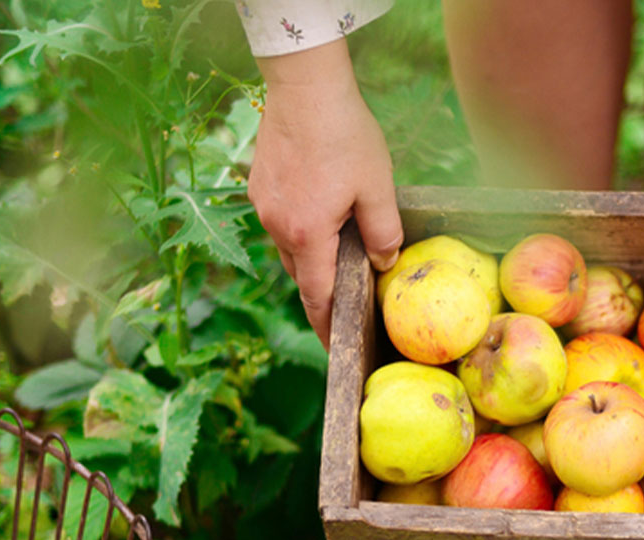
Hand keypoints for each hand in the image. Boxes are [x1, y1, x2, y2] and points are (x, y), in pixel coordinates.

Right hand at [248, 39, 402, 344]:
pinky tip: (321, 215)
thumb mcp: (378, 187)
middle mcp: (277, 225)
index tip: (336, 348)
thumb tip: (385, 262)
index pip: (318, 297)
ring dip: (312, 258)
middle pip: (302, 275)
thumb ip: (383, 231)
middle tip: (347, 306)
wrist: (304, 86)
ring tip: (337, 258)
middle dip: (322, 294)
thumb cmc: (344, 134)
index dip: (328, 326)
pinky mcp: (259, 184)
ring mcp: (264, 204)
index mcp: (307, 234)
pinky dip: (301, 229)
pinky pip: (281, 220)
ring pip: (291, 248)